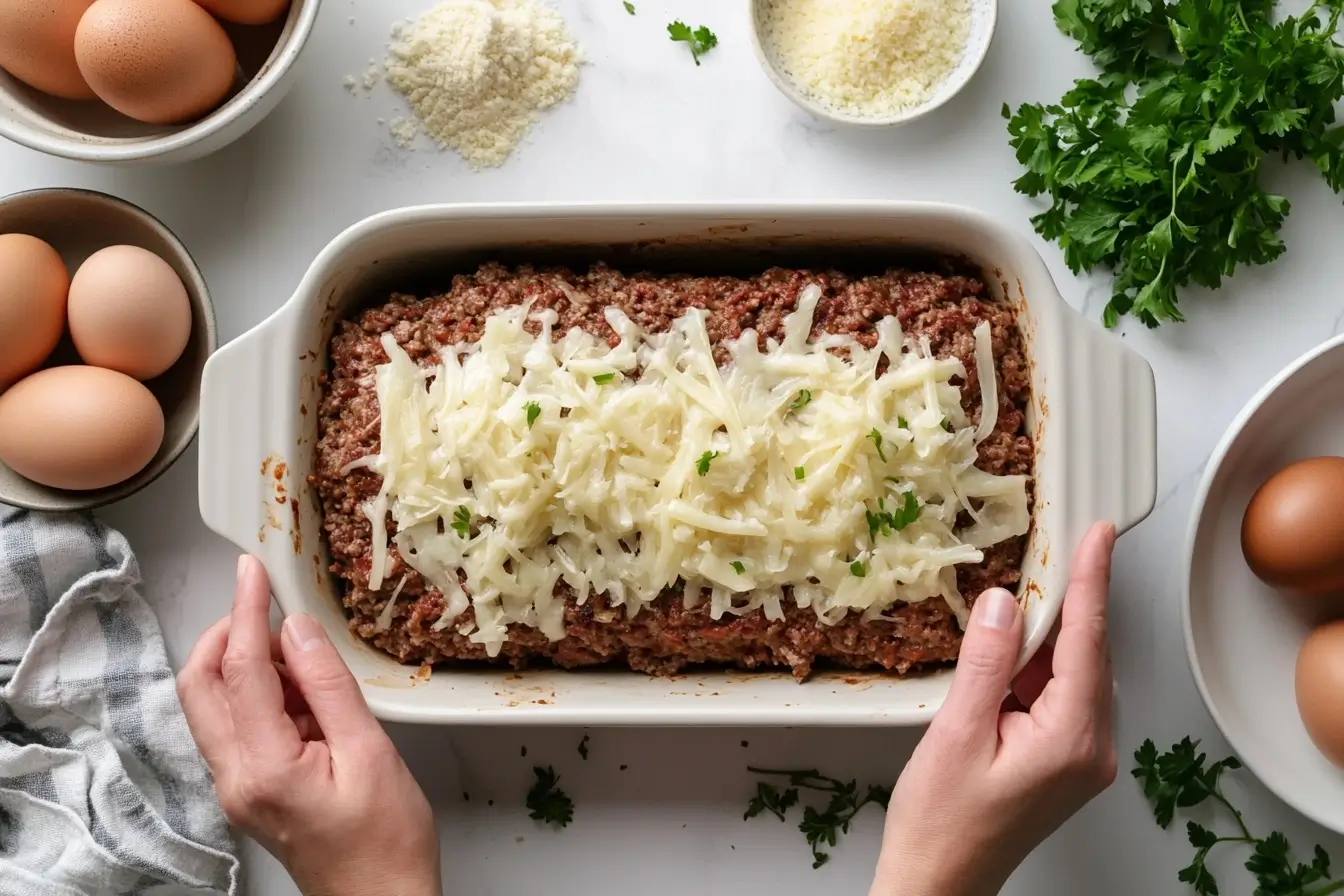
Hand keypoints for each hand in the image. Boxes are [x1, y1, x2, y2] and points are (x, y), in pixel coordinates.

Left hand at [177, 556, 441, 895]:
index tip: (253, 571)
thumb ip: (329, 686)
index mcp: (264, 768)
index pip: (240, 670)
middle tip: (269, 606)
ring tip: (303, 659)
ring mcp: (236, 786)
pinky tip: (305, 695)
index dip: (246, 612)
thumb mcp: (370, 752)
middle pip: (200, 685)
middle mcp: (234, 778)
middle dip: (227, 634)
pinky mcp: (248, 789)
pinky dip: (261, 693)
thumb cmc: (386, 840)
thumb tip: (299, 629)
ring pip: (214, 703)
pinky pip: (237, 725)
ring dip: (245, 664)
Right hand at [871, 522, 1118, 895]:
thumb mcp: (956, 732)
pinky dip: (1036, 669)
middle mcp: (1089, 749)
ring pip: (1072, 675)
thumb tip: (1006, 603)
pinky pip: (1059, 698)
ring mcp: (1080, 759)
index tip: (1100, 536)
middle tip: (1053, 550)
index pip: (1087, 641)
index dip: (1092, 581)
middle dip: (1068, 602)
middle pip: (1086, 655)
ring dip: (1046, 637)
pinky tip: (1008, 654)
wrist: (937, 881)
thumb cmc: (941, 823)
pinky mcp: (1063, 763)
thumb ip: (986, 662)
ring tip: (1014, 604)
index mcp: (1071, 740)